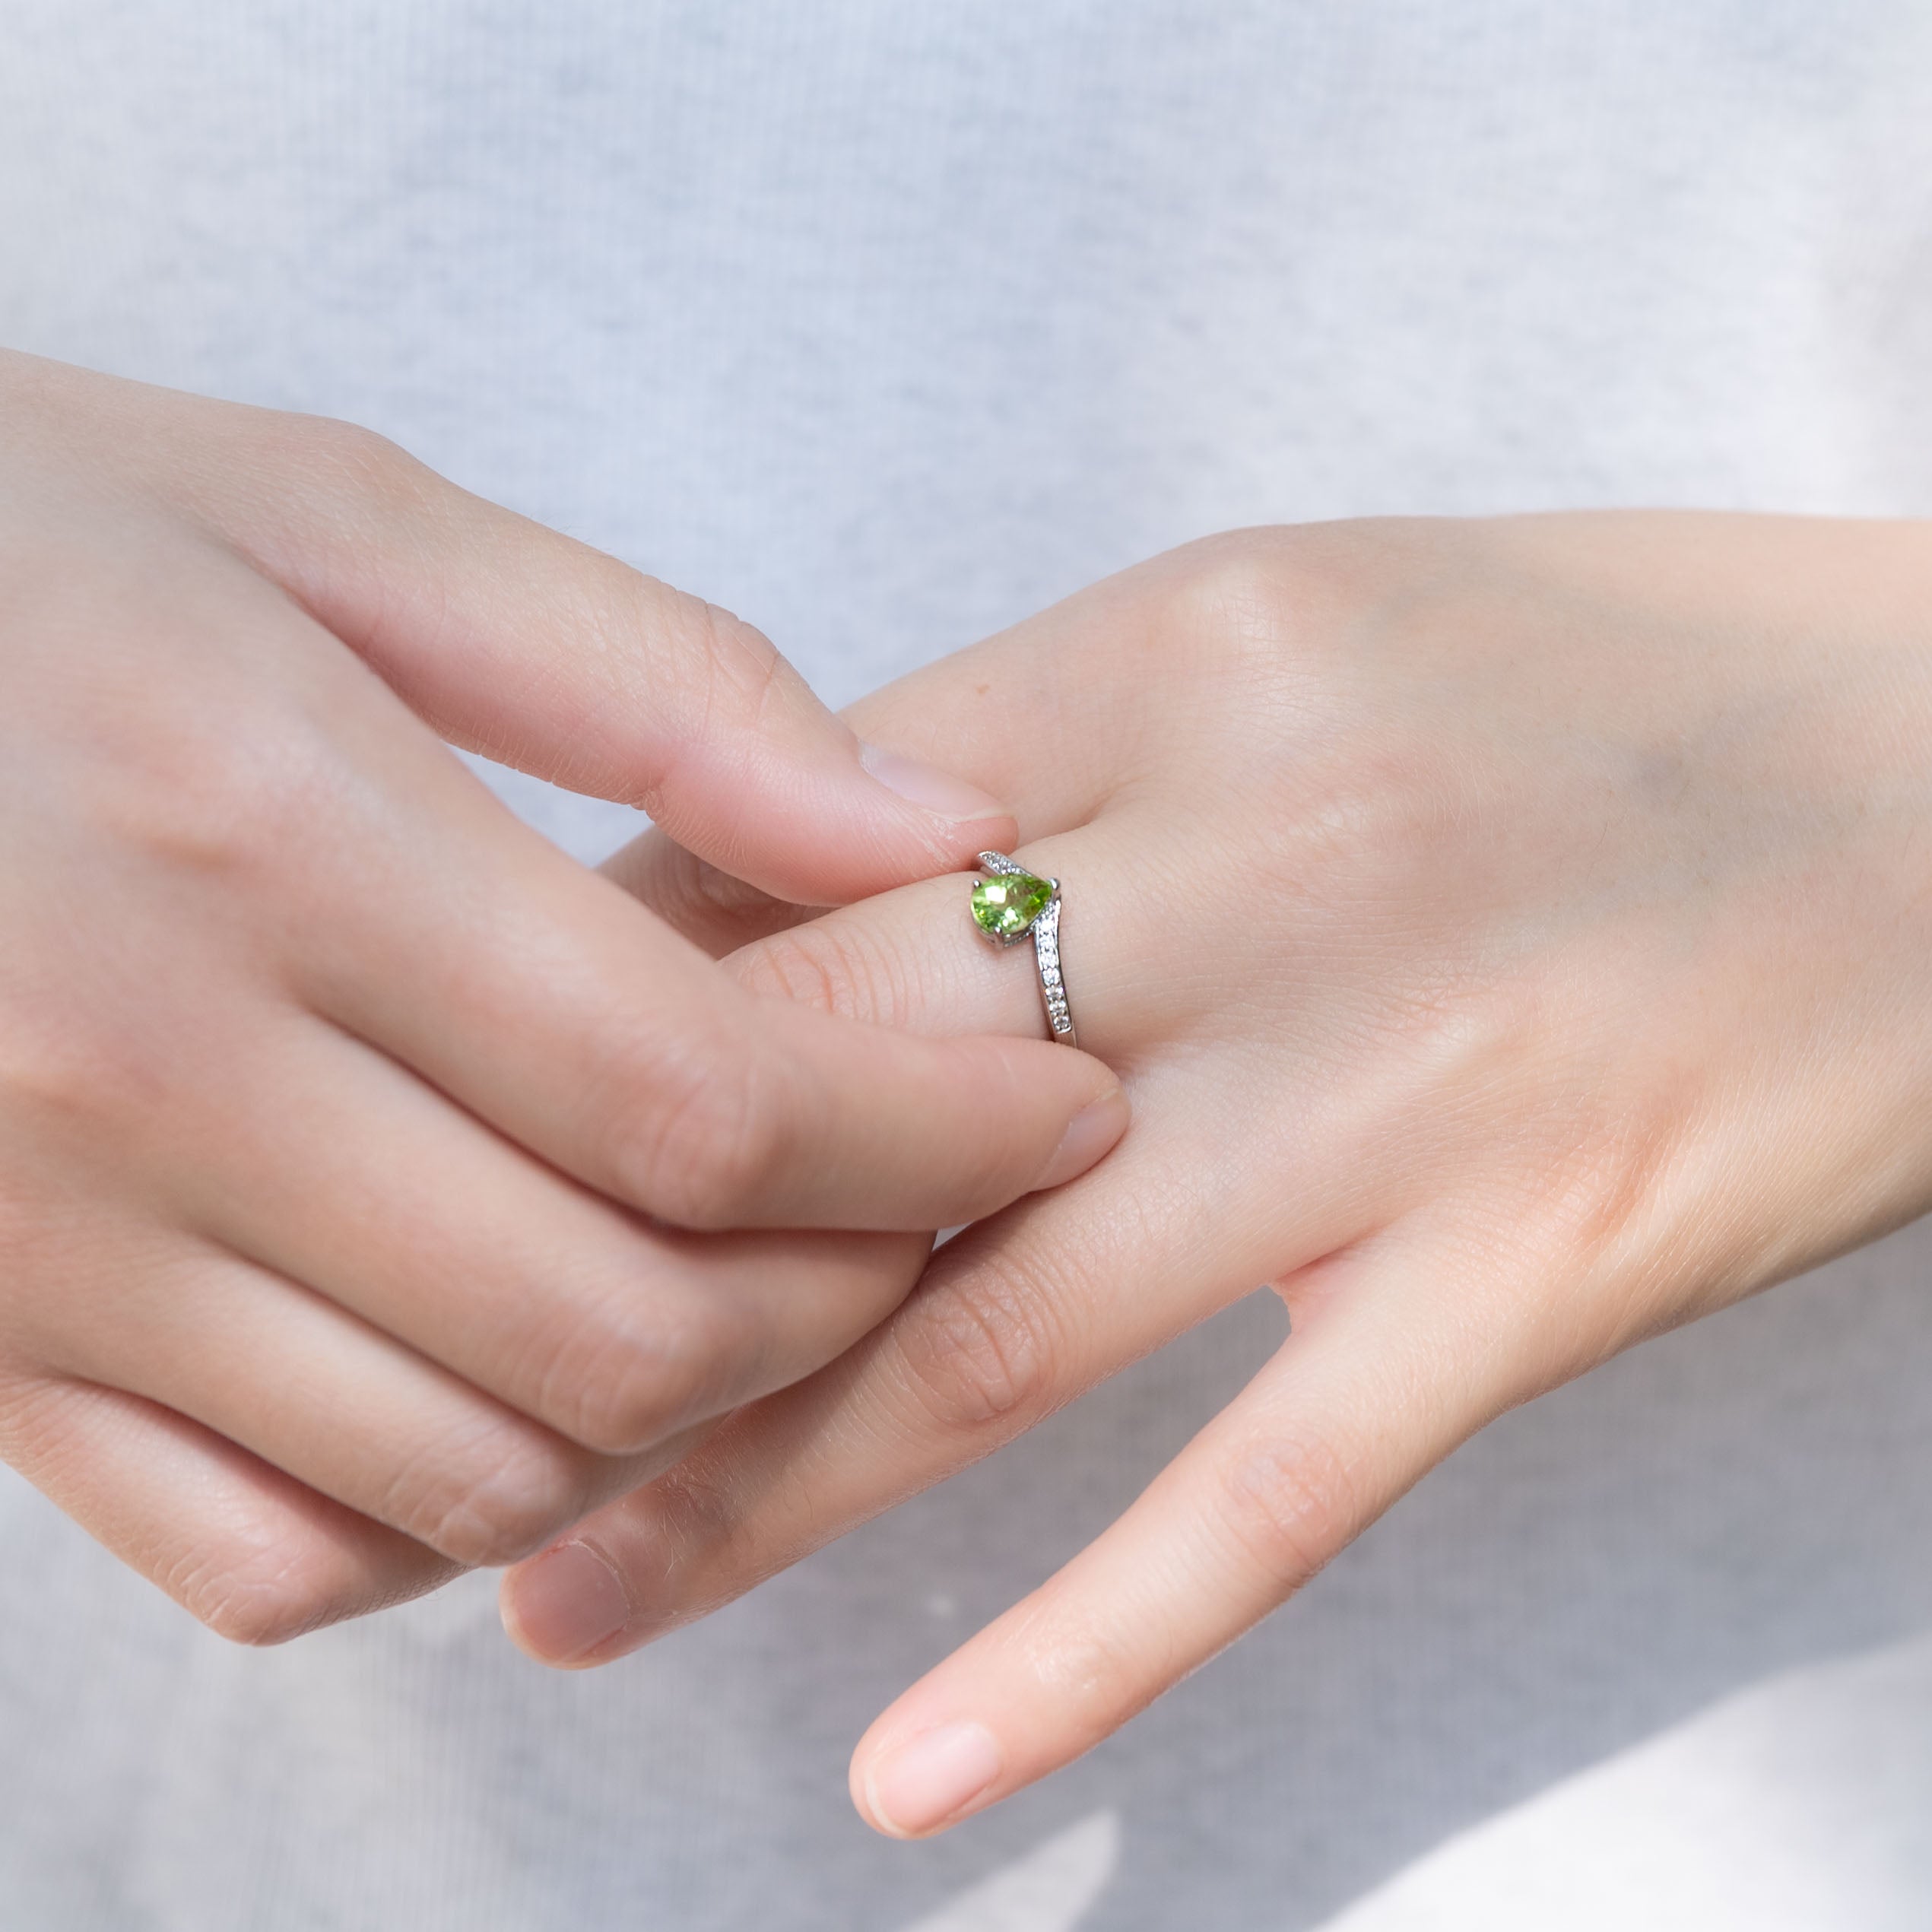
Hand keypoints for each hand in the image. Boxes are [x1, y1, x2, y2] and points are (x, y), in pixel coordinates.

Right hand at [0, 353, 1124, 1640]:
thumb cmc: (10, 537)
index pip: (704, 1093)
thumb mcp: (332, 519)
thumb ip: (657, 676)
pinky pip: (254, 1555)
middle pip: (619, 1319)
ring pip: (466, 1471)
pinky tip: (523, 1392)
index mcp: (270, 842)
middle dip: (847, 1291)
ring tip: (769, 1286)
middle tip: (940, 1202)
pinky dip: (440, 1521)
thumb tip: (926, 826)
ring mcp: (38, 1253)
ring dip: (676, 1417)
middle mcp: (144, 1084)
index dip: (934, 1134)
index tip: (1063, 1105)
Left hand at [504, 512, 1931, 1831]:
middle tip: (419, 1392)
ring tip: (554, 1595)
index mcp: (1183, 655)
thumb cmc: (1593, 680)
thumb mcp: (1295, 631)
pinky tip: (903, 1777)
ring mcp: (1414, 1077)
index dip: (597, 997)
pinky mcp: (1550, 1262)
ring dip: (750, 1480)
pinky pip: (1272, 1492)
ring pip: (1000, 1319)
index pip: (791, 848)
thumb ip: (1044, 748)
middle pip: (846, 1087)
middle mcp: (1274, 852)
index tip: (462, 1114)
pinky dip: (1077, 1647)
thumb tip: (777, 886)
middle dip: (608, 1247)